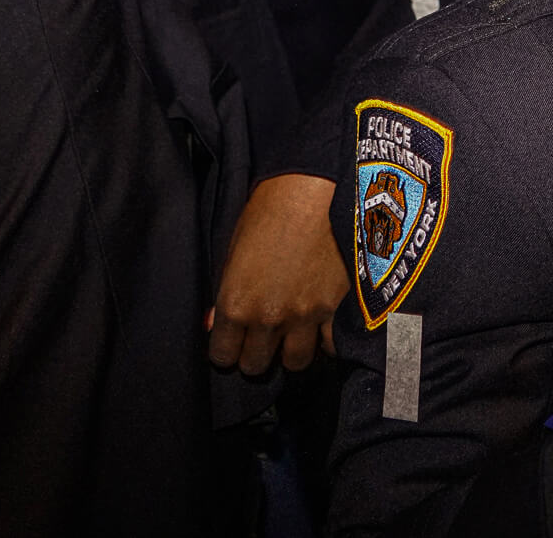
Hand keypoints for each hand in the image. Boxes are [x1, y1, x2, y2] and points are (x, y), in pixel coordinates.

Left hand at [207, 174, 348, 374]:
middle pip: (256, 365)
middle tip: (259, 338)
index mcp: (236, 304)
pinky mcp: (337, 307)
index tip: (231, 342)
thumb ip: (225, 293)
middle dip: (254, 354)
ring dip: (289, 352)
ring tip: (290, 336)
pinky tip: (320, 330)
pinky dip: (324, 343)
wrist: (318, 187)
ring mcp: (306, 316)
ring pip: (294, 363)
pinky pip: (330, 347)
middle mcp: (269, 318)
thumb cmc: (270, 209)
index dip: (225, 350)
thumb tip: (215, 322)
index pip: (222, 356)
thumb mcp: (234, 250)